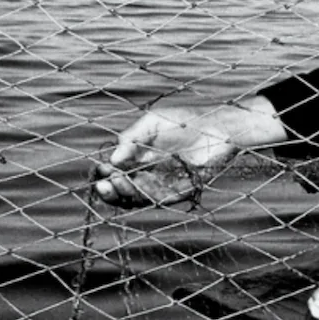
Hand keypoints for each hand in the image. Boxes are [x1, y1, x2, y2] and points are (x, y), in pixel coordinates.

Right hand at [91, 94, 290, 206]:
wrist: (218, 127)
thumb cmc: (186, 121)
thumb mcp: (152, 123)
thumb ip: (132, 137)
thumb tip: (114, 158)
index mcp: (141, 160)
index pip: (119, 174)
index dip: (107, 175)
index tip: (100, 170)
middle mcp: (150, 175)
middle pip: (125, 190)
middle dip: (112, 189)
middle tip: (103, 183)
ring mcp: (165, 185)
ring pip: (138, 197)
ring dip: (124, 194)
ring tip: (114, 185)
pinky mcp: (180, 192)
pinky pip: (158, 198)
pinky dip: (144, 196)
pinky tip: (133, 188)